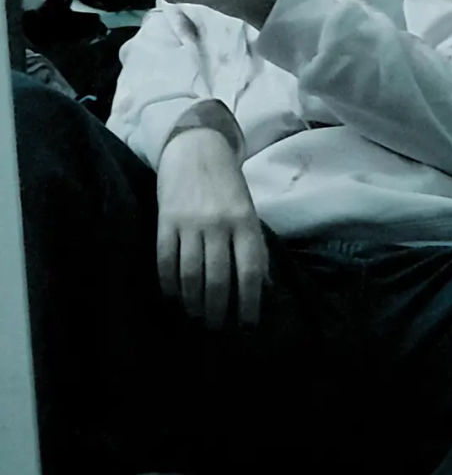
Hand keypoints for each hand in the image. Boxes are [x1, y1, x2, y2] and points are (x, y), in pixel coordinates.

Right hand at [156, 128, 269, 329]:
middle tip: (217, 326)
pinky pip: (165, 260)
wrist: (196, 148)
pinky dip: (169, 284)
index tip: (247, 324)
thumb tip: (263, 288)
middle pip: (218, 279)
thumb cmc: (227, 186)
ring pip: (191, 275)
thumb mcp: (249, 211)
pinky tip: (174, 296)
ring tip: (196, 315)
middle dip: (218, 310)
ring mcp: (190, 222)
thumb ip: (255, 247)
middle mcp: (219, 223)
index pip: (250, 270)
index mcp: (245, 221)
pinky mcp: (166, 220)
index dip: (249, 302)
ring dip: (193, 303)